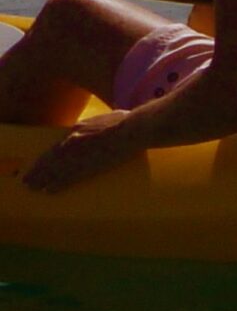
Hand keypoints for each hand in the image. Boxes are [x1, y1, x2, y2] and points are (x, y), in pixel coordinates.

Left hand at [22, 109, 147, 194]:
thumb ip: (88, 127)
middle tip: (27, 182)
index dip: (42, 160)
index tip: (35, 167)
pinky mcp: (88, 167)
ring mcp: (79, 156)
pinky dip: (57, 185)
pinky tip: (50, 190)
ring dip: (43, 180)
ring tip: (34, 188)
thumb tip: (84, 132)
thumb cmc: (124, 121)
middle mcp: (71, 143)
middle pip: (49, 161)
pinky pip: (68, 179)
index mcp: (75, 130)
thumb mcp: (100, 120)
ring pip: (55, 171)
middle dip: (37, 172)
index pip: (53, 149)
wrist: (134, 129)